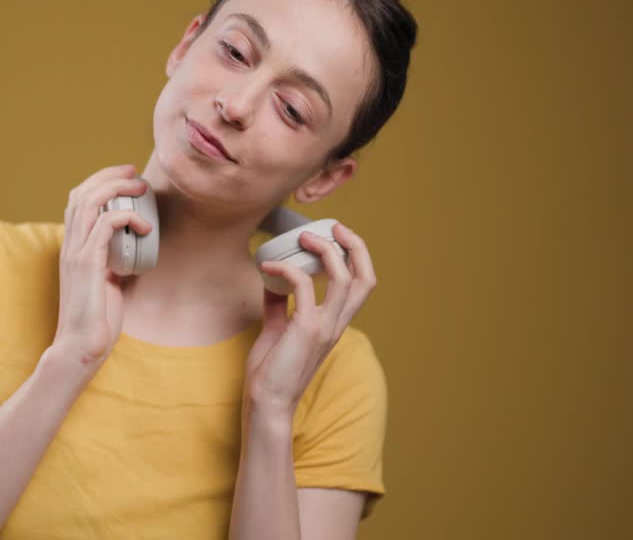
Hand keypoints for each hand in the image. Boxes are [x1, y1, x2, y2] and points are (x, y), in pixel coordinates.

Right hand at [52, 164, 152, 368]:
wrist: (80, 346)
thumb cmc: (96, 320)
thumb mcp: (107, 283)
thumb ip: (114, 263)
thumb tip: (133, 250)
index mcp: (72, 247)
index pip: (77, 201)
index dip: (100, 182)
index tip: (126, 178)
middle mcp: (69, 245)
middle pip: (81, 193)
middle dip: (109, 176)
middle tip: (135, 174)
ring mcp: (75, 253)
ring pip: (88, 202)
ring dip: (116, 189)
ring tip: (141, 189)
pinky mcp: (86, 264)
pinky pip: (103, 226)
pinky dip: (126, 217)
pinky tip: (145, 227)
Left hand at [244, 222, 376, 417]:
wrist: (266, 405)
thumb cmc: (270, 374)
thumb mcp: (276, 333)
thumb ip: (278, 307)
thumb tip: (272, 282)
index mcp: (334, 324)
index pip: (362, 284)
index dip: (355, 256)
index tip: (334, 236)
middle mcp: (336, 324)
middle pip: (365, 277)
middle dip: (355, 246)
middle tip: (333, 227)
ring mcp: (324, 327)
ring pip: (345, 278)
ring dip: (325, 250)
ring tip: (301, 238)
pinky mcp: (306, 330)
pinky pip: (304, 286)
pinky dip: (287, 270)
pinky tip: (266, 268)